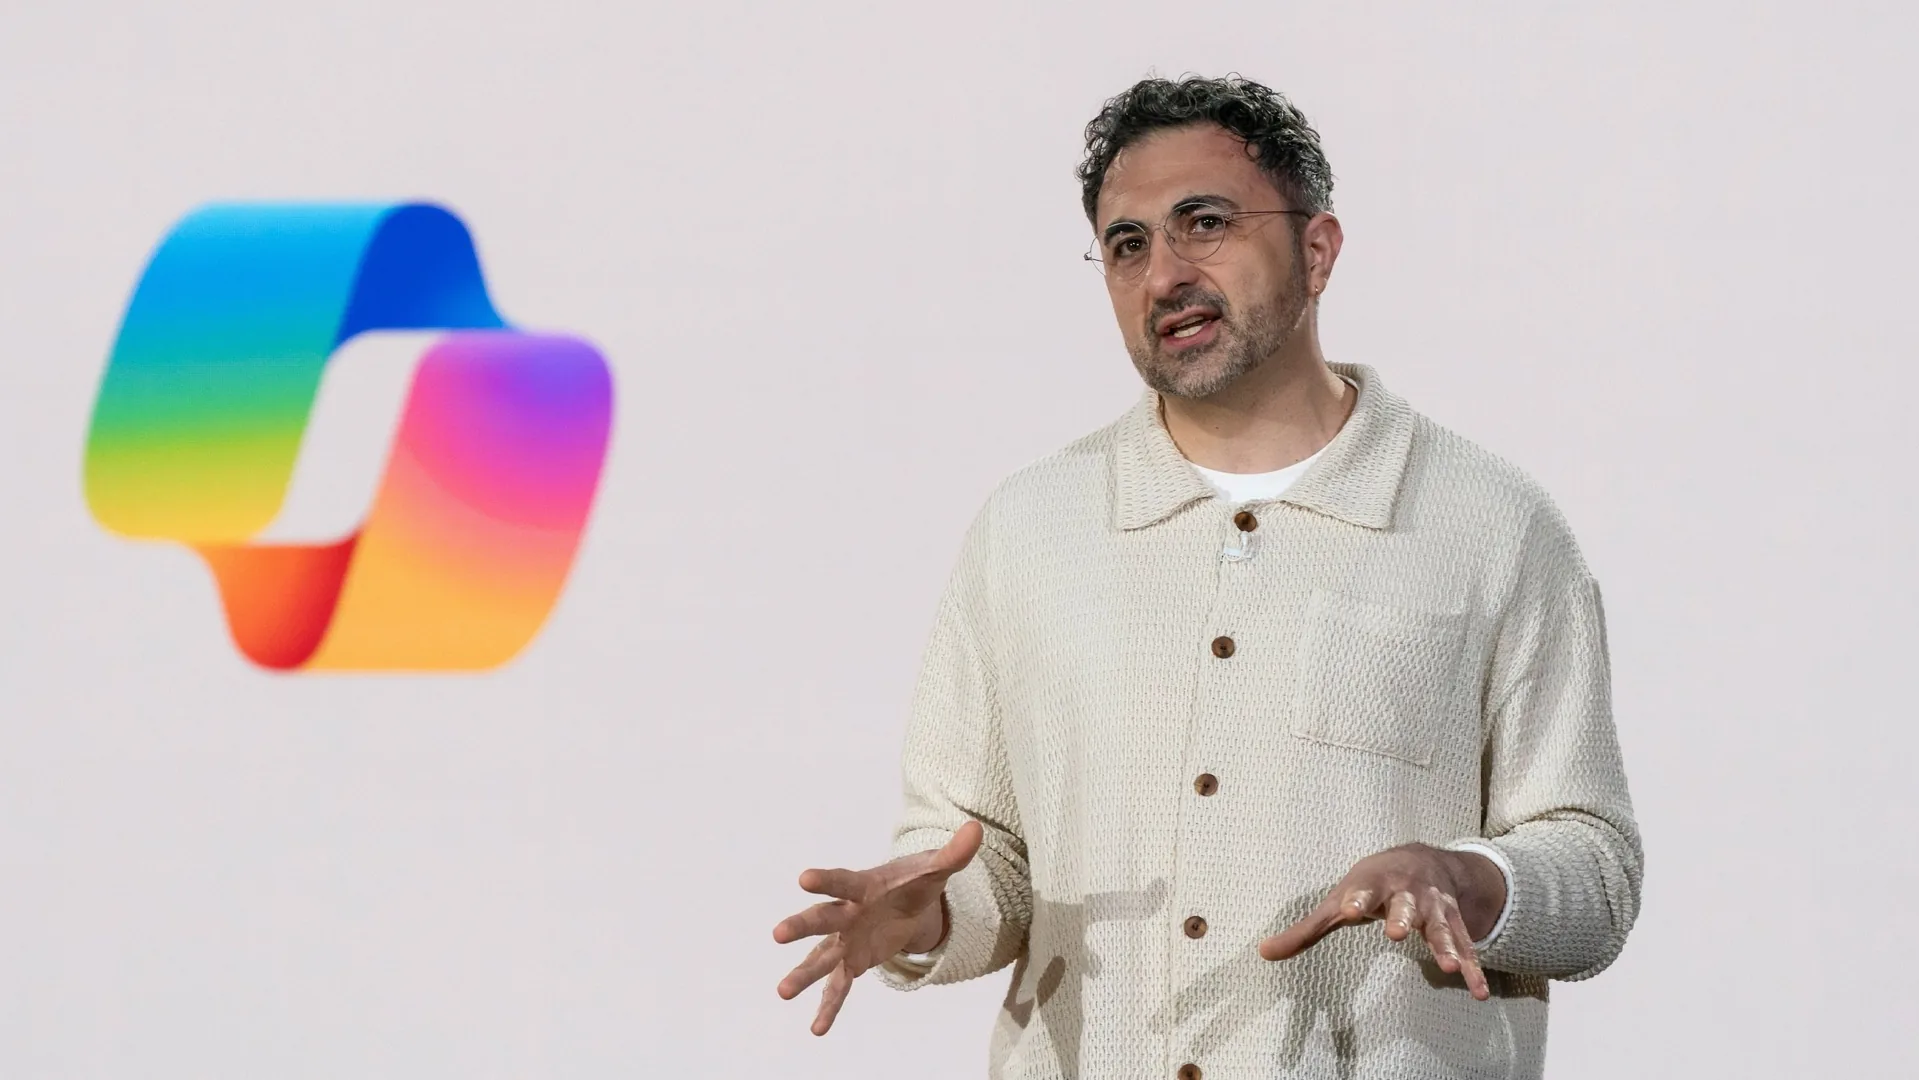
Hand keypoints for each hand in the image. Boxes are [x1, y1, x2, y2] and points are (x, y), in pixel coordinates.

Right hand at [772, 821, 982, 1034]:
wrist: (905, 903)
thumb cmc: (911, 882)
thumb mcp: (933, 870)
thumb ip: (952, 854)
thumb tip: (976, 829)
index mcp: (862, 887)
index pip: (842, 881)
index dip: (825, 880)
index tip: (803, 879)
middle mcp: (847, 913)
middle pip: (822, 919)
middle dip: (801, 926)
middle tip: (778, 933)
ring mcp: (845, 941)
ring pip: (821, 958)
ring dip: (803, 974)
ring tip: (782, 992)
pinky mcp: (852, 962)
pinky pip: (838, 987)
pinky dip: (828, 1007)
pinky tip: (817, 1029)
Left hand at [1258, 843, 1505, 1000]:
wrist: (1421, 859)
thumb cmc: (1370, 885)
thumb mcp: (1338, 901)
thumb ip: (1305, 930)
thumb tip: (1263, 953)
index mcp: (1374, 883)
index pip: (1362, 891)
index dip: (1356, 899)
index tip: (1350, 909)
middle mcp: (1407, 892)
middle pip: (1405, 905)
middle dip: (1402, 916)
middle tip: (1396, 932)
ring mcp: (1434, 907)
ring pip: (1441, 926)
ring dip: (1445, 945)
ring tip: (1451, 968)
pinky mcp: (1454, 922)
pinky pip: (1465, 946)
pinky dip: (1474, 967)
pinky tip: (1477, 990)